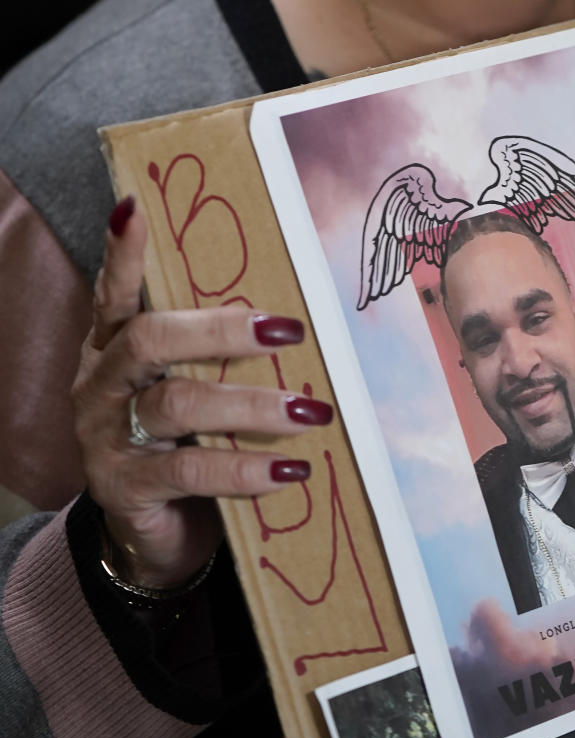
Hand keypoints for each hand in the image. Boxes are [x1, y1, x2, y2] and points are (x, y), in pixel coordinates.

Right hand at [72, 196, 331, 589]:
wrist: (155, 532)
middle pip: (151, 339)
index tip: (134, 205)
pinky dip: (245, 468)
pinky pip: (190, 471)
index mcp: (113, 344)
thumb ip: (217, 352)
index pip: (114, 291)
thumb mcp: (193, 386)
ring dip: (251, 404)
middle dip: (221, 329)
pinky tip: (289, 470)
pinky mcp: (125, 487)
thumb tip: (295, 314)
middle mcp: (101, 382)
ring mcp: (107, 436)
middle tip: (288, 329)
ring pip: (177, 404)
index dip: (123, 251)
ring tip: (310, 411)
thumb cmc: (184, 440)